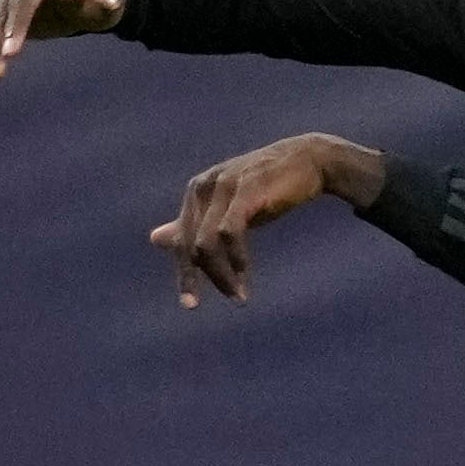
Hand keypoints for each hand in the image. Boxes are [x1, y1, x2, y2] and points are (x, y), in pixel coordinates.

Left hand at [150, 134, 377, 306]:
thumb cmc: (270, 186)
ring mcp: (223, 188)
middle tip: (203, 305)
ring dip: (221, 274)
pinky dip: (235, 257)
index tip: (190, 303)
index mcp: (196, 192)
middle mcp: (203, 187)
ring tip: (238, 296)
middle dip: (195, 277)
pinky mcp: (245, 191)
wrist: (310, 160)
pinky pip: (229, 231)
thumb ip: (194, 224)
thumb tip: (154, 239)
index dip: (185, 273)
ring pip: (207, 241)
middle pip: (189, 243)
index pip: (182, 240)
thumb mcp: (229, 208)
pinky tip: (245, 274)